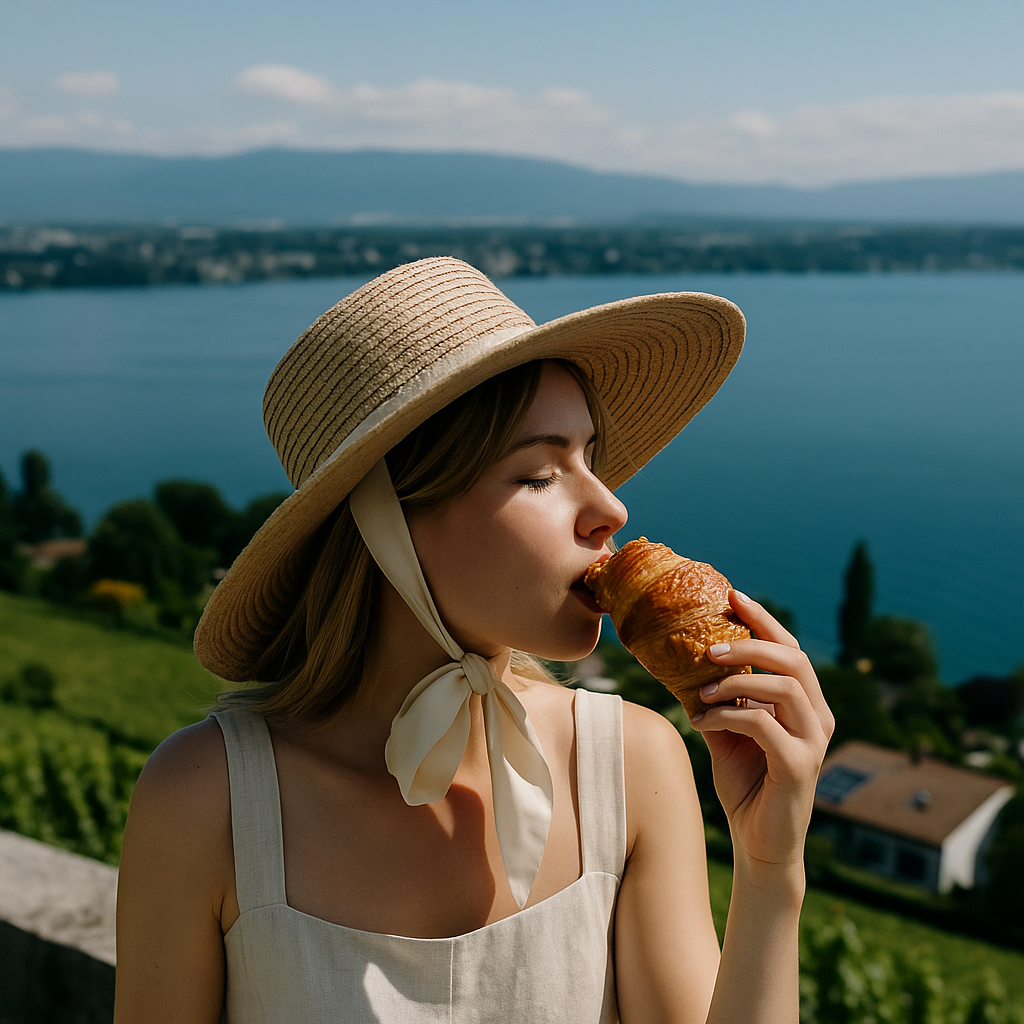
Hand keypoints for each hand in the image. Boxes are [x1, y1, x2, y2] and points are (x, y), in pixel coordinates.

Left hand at [687, 590, 833, 868]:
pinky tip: (700, 723)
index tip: (733, 596)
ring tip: (702, 687)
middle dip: (750, 644)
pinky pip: (764, 724)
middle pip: (794, 659)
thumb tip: (682, 659)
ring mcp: (814, 742)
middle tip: (708, 646)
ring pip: (784, 686)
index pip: (790, 649)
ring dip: (737, 680)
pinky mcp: (800, 767)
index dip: (764, 619)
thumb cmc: (746, 783)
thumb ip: (718, 698)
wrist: (760, 843)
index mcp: (805, 704)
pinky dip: (728, 715)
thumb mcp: (727, 732)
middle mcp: (818, 718)